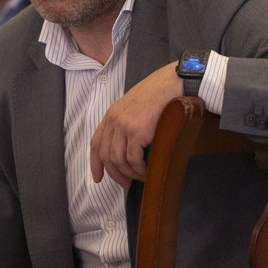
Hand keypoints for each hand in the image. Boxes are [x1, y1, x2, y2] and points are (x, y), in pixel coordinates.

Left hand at [89, 62, 181, 188]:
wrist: (172, 83)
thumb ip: (126, 122)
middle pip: (106, 156)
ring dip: (129, 174)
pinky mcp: (137, 132)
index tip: (98, 178)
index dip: (95, 163)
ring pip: (119, 161)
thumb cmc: (159, 94)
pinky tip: (147, 171)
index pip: (96, 143)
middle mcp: (114, 120)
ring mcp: (124, 126)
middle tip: (126, 184)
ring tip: (141, 178)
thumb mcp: (134, 106)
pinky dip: (140, 170)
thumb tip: (128, 146)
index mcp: (111, 114)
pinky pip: (133, 159)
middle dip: (115, 175)